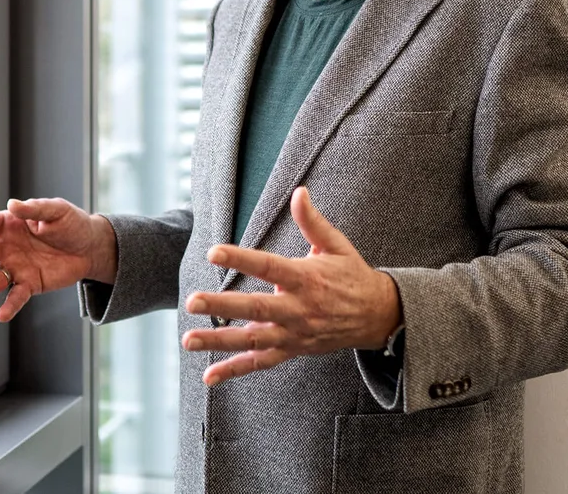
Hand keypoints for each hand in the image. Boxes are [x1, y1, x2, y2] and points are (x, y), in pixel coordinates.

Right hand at [0, 198, 117, 321]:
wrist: (90, 247)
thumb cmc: (71, 223)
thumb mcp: (56, 210)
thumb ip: (34, 209)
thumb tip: (12, 204)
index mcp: (10, 224)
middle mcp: (8, 247)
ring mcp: (17, 267)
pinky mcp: (30, 284)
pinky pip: (16, 296)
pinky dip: (9, 306)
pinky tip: (2, 315)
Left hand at [181, 186, 401, 385]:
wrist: (378, 316)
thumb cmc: (352, 275)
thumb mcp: (336, 245)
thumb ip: (312, 221)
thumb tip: (299, 192)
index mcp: (307, 279)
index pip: (269, 267)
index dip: (241, 259)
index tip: (213, 252)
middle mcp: (299, 309)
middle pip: (256, 308)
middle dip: (222, 306)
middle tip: (192, 301)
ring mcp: (294, 334)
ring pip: (253, 340)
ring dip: (219, 342)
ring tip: (189, 339)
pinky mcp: (293, 350)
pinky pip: (261, 363)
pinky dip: (235, 371)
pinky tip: (210, 376)